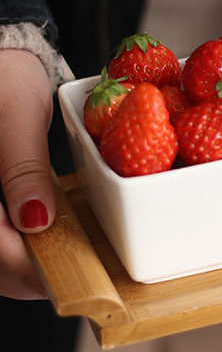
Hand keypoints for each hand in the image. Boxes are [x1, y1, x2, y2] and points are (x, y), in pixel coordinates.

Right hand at [0, 49, 54, 298]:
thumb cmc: (0, 74)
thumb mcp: (16, 117)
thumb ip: (23, 170)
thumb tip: (37, 222)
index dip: (26, 269)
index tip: (71, 276)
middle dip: (29, 275)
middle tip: (82, 274)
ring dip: (25, 264)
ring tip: (72, 259)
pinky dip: (18, 246)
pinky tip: (48, 239)